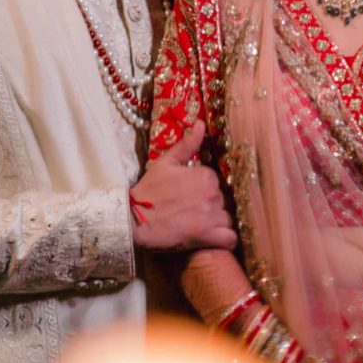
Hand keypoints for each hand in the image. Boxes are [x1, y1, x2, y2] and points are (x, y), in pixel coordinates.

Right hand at [130, 123, 236, 251]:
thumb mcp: (164, 163)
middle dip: (211, 206)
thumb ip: (186, 144)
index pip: (215, 183)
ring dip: (217, 222)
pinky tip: (216, 238)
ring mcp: (212, 215)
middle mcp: (214, 193)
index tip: (189, 197)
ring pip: (227, 218)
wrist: (132, 220)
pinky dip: (226, 239)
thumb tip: (200, 123)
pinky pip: (230, 238)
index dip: (203, 190)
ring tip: (197, 225)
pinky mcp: (208, 235)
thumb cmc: (146, 192)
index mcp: (206, 174)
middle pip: (222, 200)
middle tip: (190, 212)